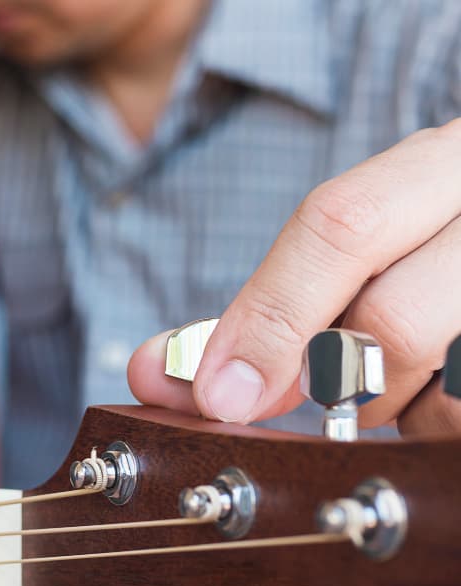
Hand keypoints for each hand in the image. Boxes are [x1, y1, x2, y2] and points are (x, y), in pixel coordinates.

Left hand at [128, 119, 460, 435]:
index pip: (341, 224)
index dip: (269, 317)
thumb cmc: (424, 255)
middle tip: (322, 386)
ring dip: (386, 406)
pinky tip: (430, 389)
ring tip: (393, 377)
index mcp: (447, 161)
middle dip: (329, 378)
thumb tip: (156, 370)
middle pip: (389, 320)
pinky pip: (458, 419)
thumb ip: (267, 303)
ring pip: (437, 387)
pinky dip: (426, 422)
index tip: (218, 392)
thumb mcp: (361, 248)